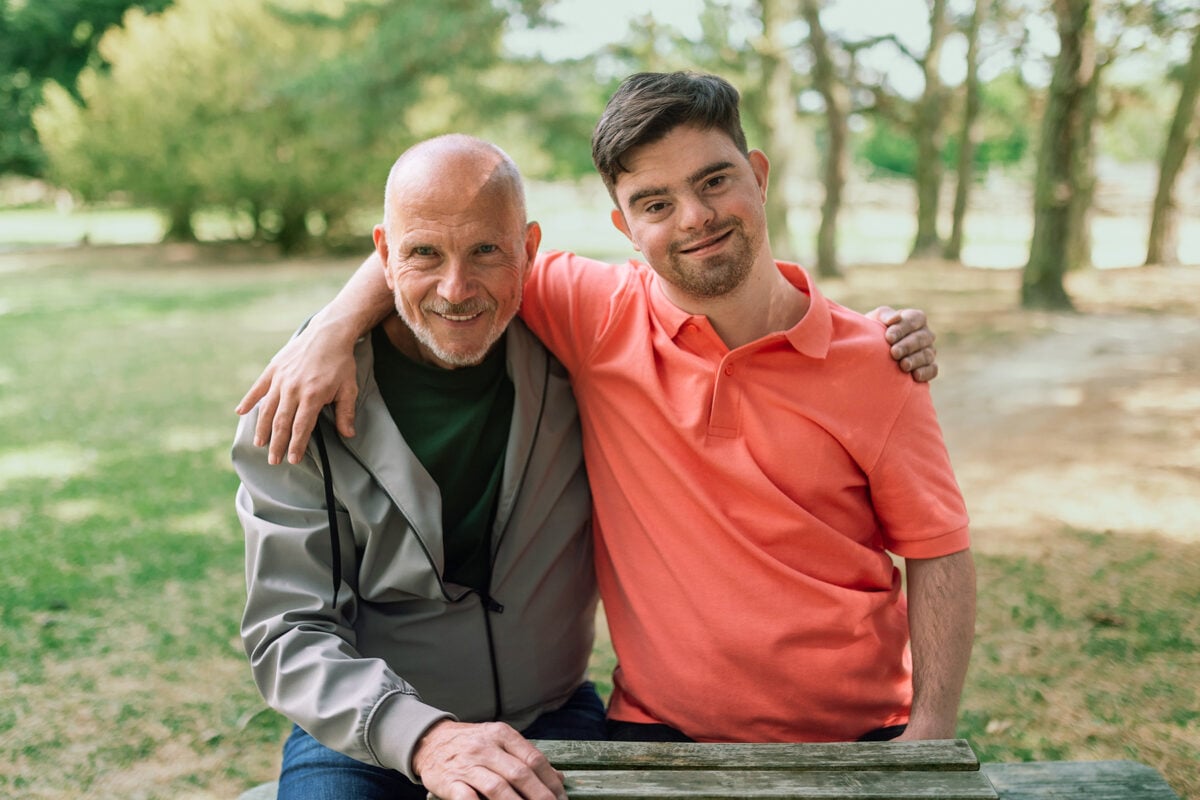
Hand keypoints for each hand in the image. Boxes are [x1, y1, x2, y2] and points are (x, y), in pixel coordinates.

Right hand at [234, 317, 359, 464]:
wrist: (328, 334)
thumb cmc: (341, 363)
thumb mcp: (349, 388)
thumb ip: (345, 413)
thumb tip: (348, 435)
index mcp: (312, 396)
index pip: (301, 427)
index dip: (296, 445)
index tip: (292, 460)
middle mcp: (293, 389)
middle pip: (281, 422)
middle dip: (277, 444)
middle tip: (273, 460)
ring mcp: (281, 379)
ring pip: (267, 409)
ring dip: (262, 428)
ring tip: (259, 443)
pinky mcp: (273, 369)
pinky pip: (258, 387)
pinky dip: (249, 400)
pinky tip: (241, 412)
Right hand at [413, 720, 566, 799]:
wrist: (429, 740)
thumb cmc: (471, 744)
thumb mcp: (499, 741)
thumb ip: (526, 757)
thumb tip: (558, 778)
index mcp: (501, 734)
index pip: (533, 758)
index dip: (550, 781)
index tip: (561, 798)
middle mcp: (485, 747)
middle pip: (520, 774)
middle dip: (540, 796)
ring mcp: (467, 765)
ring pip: (497, 788)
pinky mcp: (450, 781)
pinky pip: (468, 799)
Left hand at [868, 306, 937, 382]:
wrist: (873, 352)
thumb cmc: (876, 330)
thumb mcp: (877, 319)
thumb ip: (885, 315)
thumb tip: (895, 318)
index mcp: (916, 318)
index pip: (914, 320)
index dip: (902, 329)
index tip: (889, 338)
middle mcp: (925, 334)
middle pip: (921, 338)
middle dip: (907, 346)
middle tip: (894, 353)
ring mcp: (929, 351)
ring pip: (927, 354)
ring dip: (915, 360)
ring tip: (903, 366)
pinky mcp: (929, 367)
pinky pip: (932, 369)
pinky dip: (925, 372)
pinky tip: (915, 376)